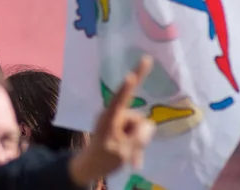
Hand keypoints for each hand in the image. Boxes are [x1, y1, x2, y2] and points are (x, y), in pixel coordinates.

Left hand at [69, 56, 155, 186]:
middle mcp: (113, 115)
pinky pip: (134, 133)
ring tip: (131, 158)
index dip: (130, 83)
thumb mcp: (125, 151)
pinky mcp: (118, 128)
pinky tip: (133, 160)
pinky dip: (135, 146)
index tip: (135, 70)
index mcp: (110, 118)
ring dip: (138, 143)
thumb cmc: (104, 158)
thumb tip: (150, 124)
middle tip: (131, 153)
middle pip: (138, 119)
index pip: (121, 97)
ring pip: (138, 127)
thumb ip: (140, 136)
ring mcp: (116, 121)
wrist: (89, 168)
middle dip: (139, 135)